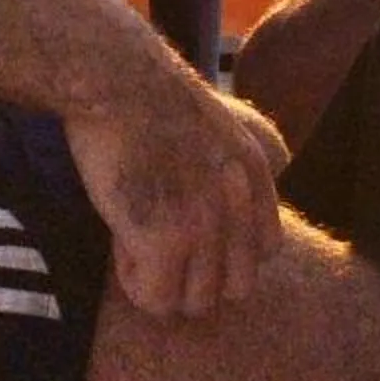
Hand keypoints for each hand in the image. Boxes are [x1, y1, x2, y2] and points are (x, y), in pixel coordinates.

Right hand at [66, 68, 286, 320]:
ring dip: (163, 281)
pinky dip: (135, 281)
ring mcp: (206, 225)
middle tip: (159, 242)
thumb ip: (228, 175)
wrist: (114, 78)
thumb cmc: (147, 97)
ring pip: (195, 302)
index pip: (265, 252)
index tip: (186, 225)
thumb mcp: (216, 128)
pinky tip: (120, 239)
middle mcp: (239, 204)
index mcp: (257, 174)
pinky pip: (157, 299)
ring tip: (135, 236)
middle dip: (197, 277)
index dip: (223, 250)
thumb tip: (212, 224)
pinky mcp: (166, 241)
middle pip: (235, 288)